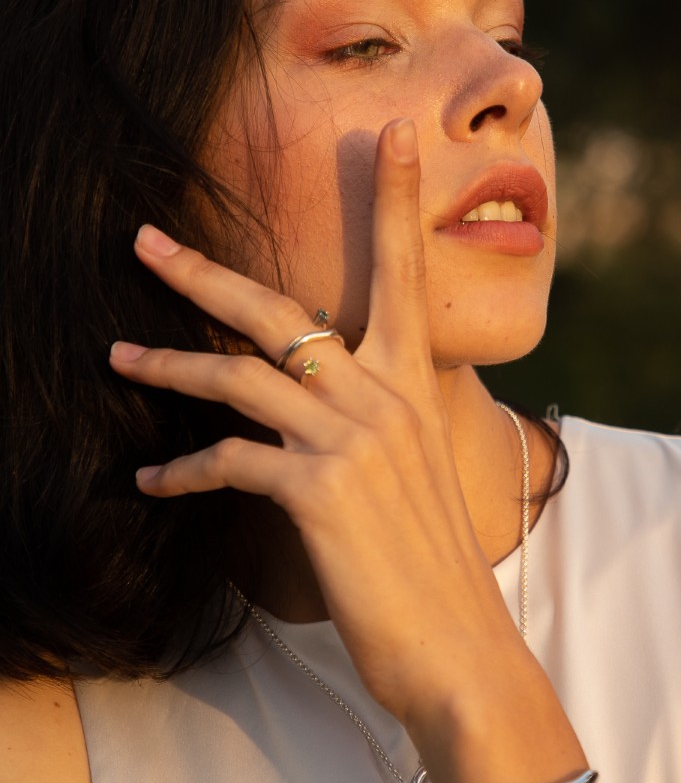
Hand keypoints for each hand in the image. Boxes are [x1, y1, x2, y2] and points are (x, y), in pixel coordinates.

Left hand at [109, 118, 521, 734]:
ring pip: (240, 376)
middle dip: (206, 272)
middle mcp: (386, 400)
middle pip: (285, 311)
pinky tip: (150, 482)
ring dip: (168, 364)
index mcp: (415, 387)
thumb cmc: (435, 571)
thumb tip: (323, 405)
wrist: (461, 649)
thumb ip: (377, 426)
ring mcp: (353, 442)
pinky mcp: (319, 492)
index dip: (396, 199)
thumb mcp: (416, 479)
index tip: (391, 133)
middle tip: (145, 241)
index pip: (405, 273)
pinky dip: (182, 470)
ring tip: (117, 357)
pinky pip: (230, 460)